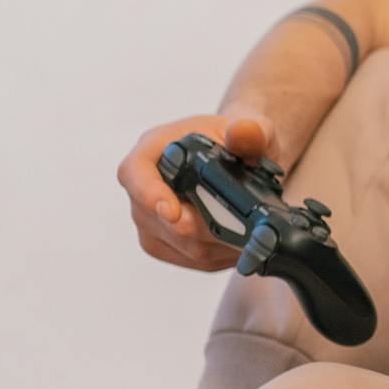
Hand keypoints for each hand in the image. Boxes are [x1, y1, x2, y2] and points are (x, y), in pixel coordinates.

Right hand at [116, 112, 276, 270]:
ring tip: (252, 231)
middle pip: (160, 220)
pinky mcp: (165, 243)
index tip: (173, 212)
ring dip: (217, 243)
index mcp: (153, 150)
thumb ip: (250, 131)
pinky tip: (243, 243)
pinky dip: (221, 255)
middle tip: (243, 226)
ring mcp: (150, 220)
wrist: (244, 160)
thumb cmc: (238, 139)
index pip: (135, 174)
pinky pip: (191, 259)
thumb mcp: (251, 128)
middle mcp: (142, 188)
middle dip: (204, 226)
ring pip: (181, 244)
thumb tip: (244, 133)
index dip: (150, 195)